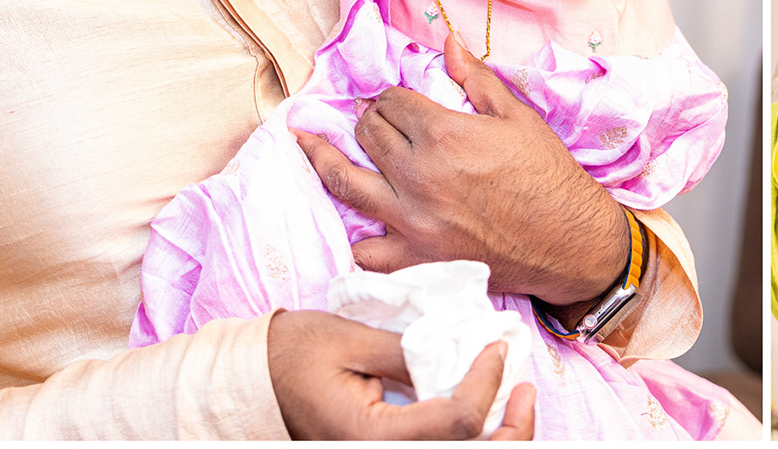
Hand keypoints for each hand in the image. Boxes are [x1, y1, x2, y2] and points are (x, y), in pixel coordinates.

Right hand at [266, 309, 536, 439]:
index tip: (497, 347)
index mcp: (368, 436)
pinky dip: (471, 439)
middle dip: (512, 432)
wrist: (251, 381)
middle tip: (526, 392)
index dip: (487, 384)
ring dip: (498, 440)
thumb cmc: (293, 353)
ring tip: (516, 404)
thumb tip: (462, 355)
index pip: (455, 421)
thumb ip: (409, 351)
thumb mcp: (351, 339)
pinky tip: (485, 413)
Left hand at [296, 29, 629, 305]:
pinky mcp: (417, 259)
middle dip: (370, 120)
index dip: (392, 96)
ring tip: (305, 144)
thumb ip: (475, 78)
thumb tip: (447, 40)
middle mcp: (419, 176)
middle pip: (368, 136)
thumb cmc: (549, 175)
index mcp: (444, 134)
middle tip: (374, 120)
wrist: (572, 241)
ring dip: (324, 160)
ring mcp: (412, 221)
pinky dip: (358, 238)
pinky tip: (355, 224)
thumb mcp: (518, 116)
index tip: (396, 100)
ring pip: (347, 184)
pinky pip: (366, 251)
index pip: (393, 103)